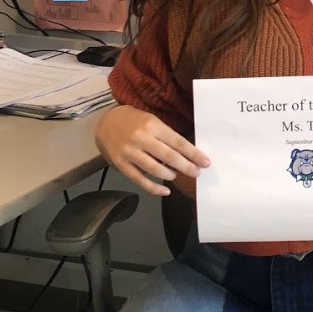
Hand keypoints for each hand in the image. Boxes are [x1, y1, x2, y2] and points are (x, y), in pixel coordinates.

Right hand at [95, 105, 209, 197]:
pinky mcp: (121, 164)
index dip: (193, 154)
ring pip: (155, 169)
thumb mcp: (153, 121)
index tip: (206, 163)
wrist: (106, 122)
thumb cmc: (135, 121)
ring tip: (177, 175)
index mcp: (152, 125)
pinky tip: (165, 190)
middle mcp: (141, 138)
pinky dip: (154, 188)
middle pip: (169, 157)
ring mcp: (129, 152)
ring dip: (171, 175)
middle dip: (186, 167)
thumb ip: (167, 137)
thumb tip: (188, 156)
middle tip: (196, 173)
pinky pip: (140, 180)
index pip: (178, 142)